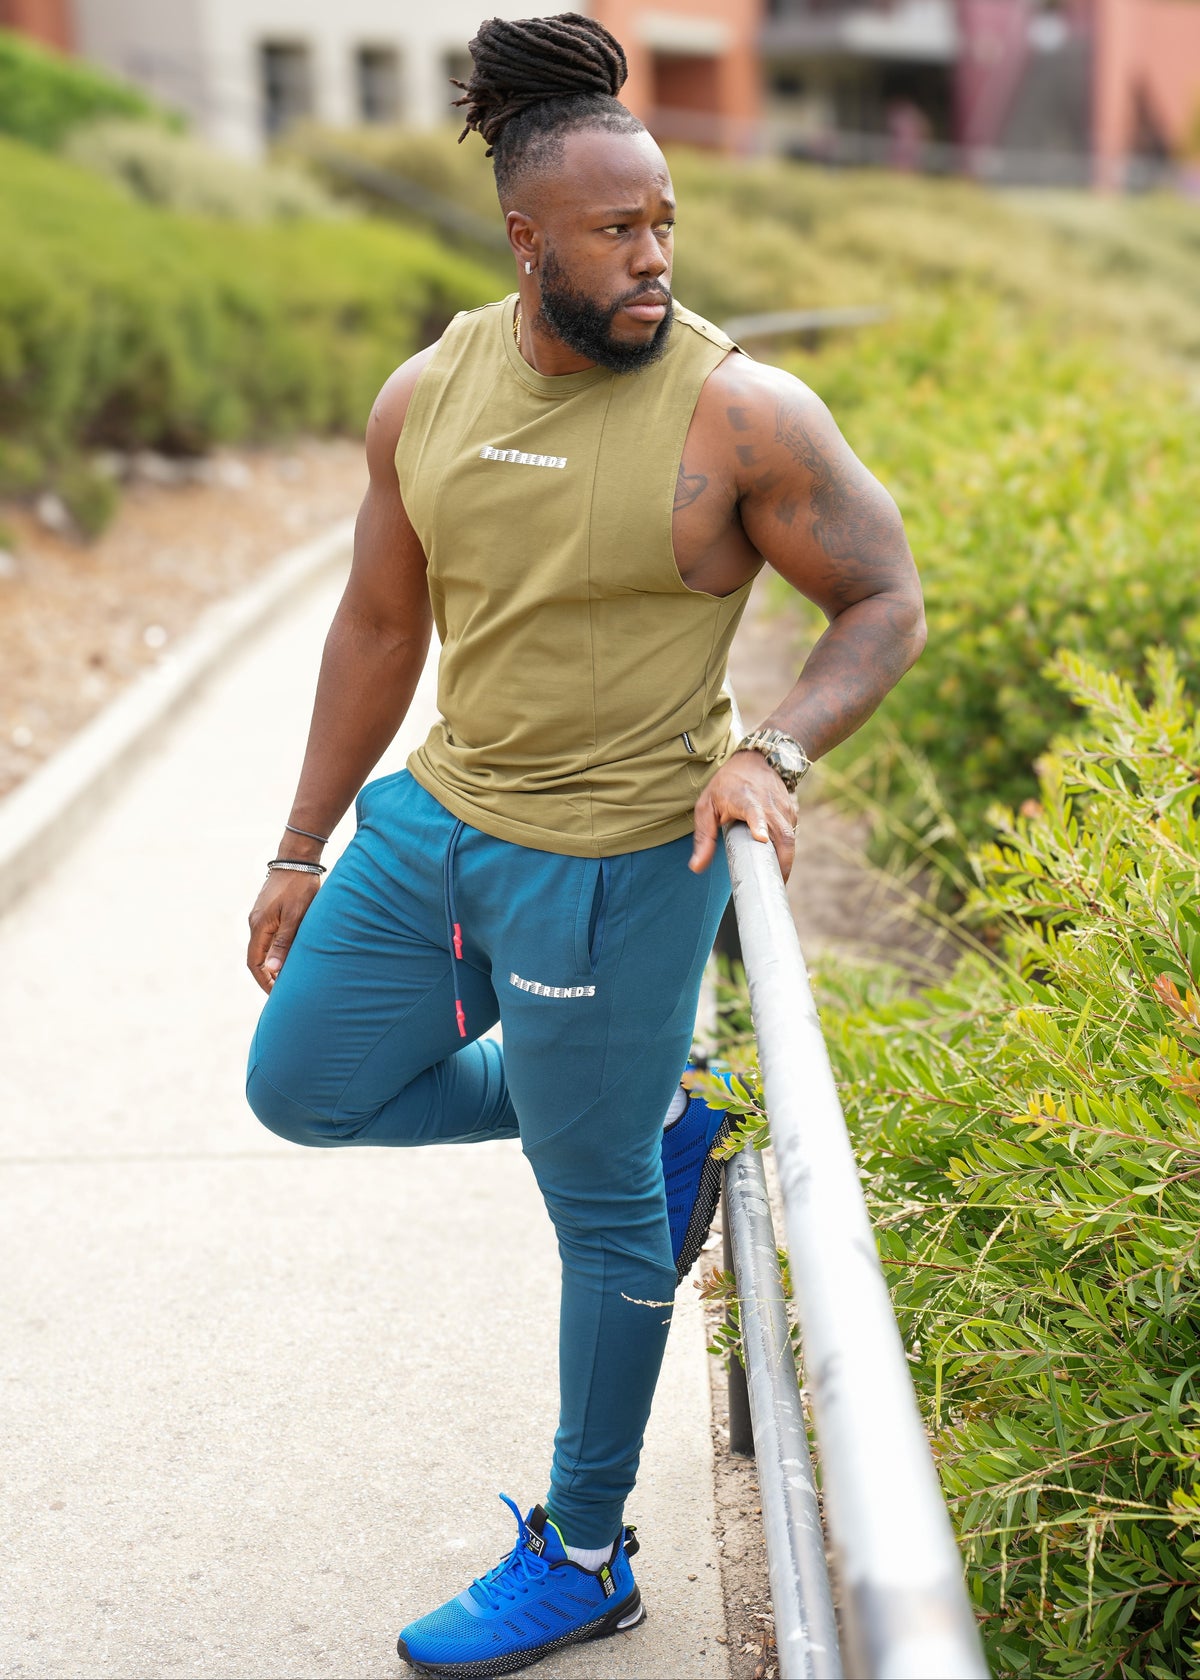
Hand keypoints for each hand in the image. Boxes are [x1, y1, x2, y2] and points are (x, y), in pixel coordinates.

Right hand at [246, 870, 320, 993]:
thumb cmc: (300, 886)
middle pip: (256, 958)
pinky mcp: (268, 911)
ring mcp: (260, 916)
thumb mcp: (296, 916)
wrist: (297, 858)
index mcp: (259, 926)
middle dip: (268, 976)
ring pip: (263, 947)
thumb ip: (284, 942)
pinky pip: (268, 937)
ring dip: (273, 963)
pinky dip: (276, 950)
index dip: (264, 981)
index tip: (276, 995)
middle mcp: (255, 923)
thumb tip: (272, 969)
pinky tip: (290, 955)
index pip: (255, 963)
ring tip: (289, 977)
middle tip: (284, 991)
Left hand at [690, 751, 798, 881]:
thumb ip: (704, 837)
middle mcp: (768, 803)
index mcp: (745, 799)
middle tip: (773, 886)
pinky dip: (786, 853)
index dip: (759, 825)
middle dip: (781, 861)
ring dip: (785, 862)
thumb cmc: (727, 785)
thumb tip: (697, 867)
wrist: (757, 760)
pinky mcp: (792, 812)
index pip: (755, 812)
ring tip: (775, 883)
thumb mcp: (707, 805)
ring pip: (790, 838)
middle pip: (782, 833)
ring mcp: (783, 808)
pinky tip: (776, 866)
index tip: (761, 839)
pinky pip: (791, 836)